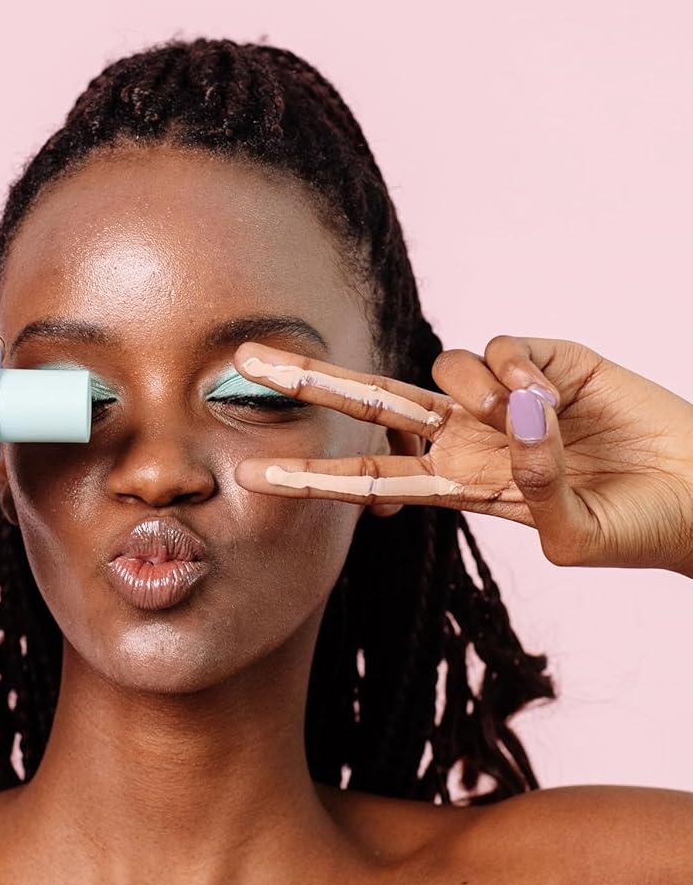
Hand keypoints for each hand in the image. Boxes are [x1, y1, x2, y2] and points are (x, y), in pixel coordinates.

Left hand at [231, 334, 692, 576]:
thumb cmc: (641, 529)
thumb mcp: (577, 537)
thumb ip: (535, 489)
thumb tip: (513, 419)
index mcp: (463, 487)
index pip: (372, 480)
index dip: (315, 478)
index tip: (254, 480)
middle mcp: (470, 438)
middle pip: (371, 405)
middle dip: (309, 382)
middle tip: (243, 359)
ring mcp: (505, 397)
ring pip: (439, 369)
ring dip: (471, 393)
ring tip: (528, 417)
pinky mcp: (546, 358)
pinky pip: (499, 348)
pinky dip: (515, 368)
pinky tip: (550, 392)